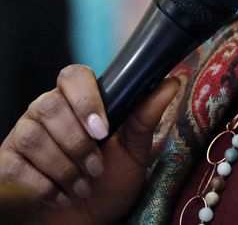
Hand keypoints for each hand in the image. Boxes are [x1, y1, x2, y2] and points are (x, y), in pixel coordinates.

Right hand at [0, 64, 179, 224]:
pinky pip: (14, 164)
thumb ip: (147, 115)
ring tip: (83, 187)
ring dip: (62, 166)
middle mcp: (46, 111)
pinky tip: (59, 196)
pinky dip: (41, 184)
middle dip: (77, 142)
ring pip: (31, 135)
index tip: (103, 129)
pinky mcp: (6, 163)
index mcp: (78, 101)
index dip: (86, 99)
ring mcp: (23, 135)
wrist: (87, 221)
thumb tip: (172, 81)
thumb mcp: (135, 150)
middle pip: (50, 105)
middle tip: (97, 168)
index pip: (73, 76)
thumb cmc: (111, 182)